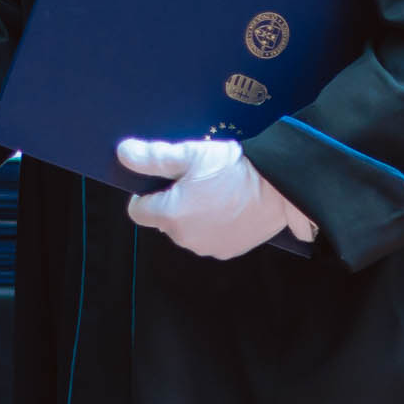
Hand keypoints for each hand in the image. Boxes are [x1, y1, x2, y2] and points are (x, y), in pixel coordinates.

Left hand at [116, 138, 316, 259]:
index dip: (146, 194)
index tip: (163, 181)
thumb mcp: (191, 154)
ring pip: (187, 229)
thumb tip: (123, 153)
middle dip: (173, 202)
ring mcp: (207, 246)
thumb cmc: (235, 169)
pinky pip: (210, 236)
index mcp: (171, 215)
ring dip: (194, 214)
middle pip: (164, 220)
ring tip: (216, 191)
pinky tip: (229, 205)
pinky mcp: (228, 250)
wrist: (281, 188)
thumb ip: (153, 157)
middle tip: (196, 180)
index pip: (138, 211)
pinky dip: (214, 224)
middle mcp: (185, 237)